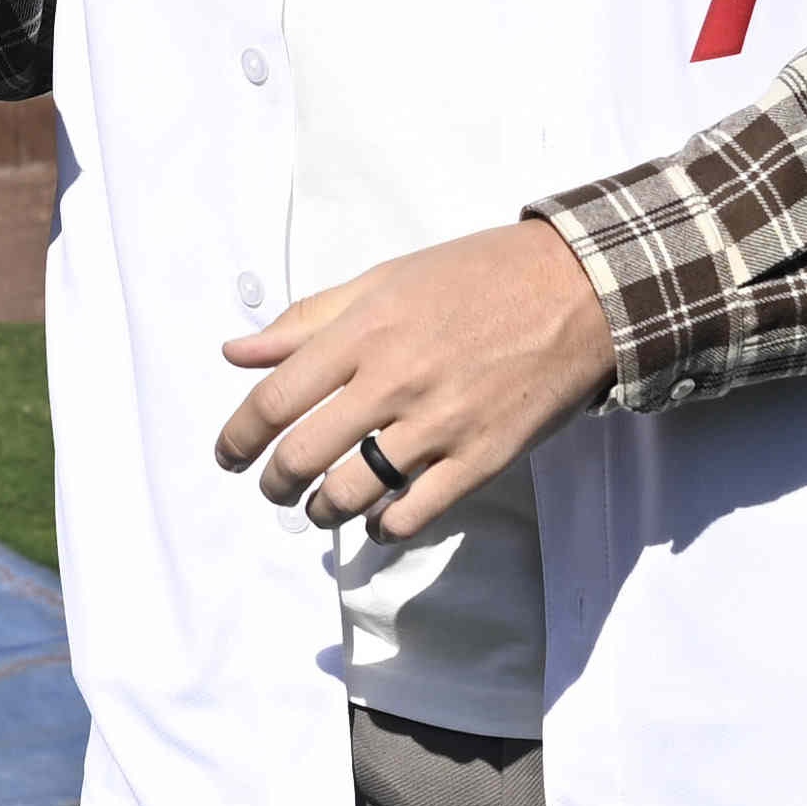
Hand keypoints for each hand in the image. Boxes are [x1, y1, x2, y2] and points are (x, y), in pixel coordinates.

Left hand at [215, 222, 618, 539]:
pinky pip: (413, 515)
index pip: (274, 398)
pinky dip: (383, 528)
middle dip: (274, 483)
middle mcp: (393, 380)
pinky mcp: (481, 457)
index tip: (229, 457)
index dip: (238, 437)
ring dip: (322, 511)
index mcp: (363, 330)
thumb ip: (307, 321)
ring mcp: (438, 424)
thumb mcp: (385, 280)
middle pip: (302, 455)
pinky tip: (378, 520)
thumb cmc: (477, 277)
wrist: (578, 290)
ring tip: (322, 506)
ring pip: (350, 494)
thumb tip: (236, 353)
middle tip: (275, 488)